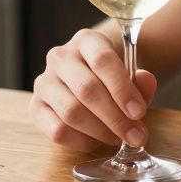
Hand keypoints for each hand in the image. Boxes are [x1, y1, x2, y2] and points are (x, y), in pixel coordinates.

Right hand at [29, 29, 157, 151]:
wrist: (88, 79)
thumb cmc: (111, 77)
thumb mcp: (130, 74)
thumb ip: (141, 80)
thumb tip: (145, 81)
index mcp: (86, 40)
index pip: (102, 60)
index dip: (122, 89)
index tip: (139, 112)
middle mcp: (59, 57)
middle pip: (87, 89)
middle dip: (115, 117)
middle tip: (135, 135)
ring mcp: (44, 82)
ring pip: (71, 112)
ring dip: (100, 131)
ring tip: (118, 138)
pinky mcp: (35, 107)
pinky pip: (57, 130)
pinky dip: (81, 141)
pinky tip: (96, 141)